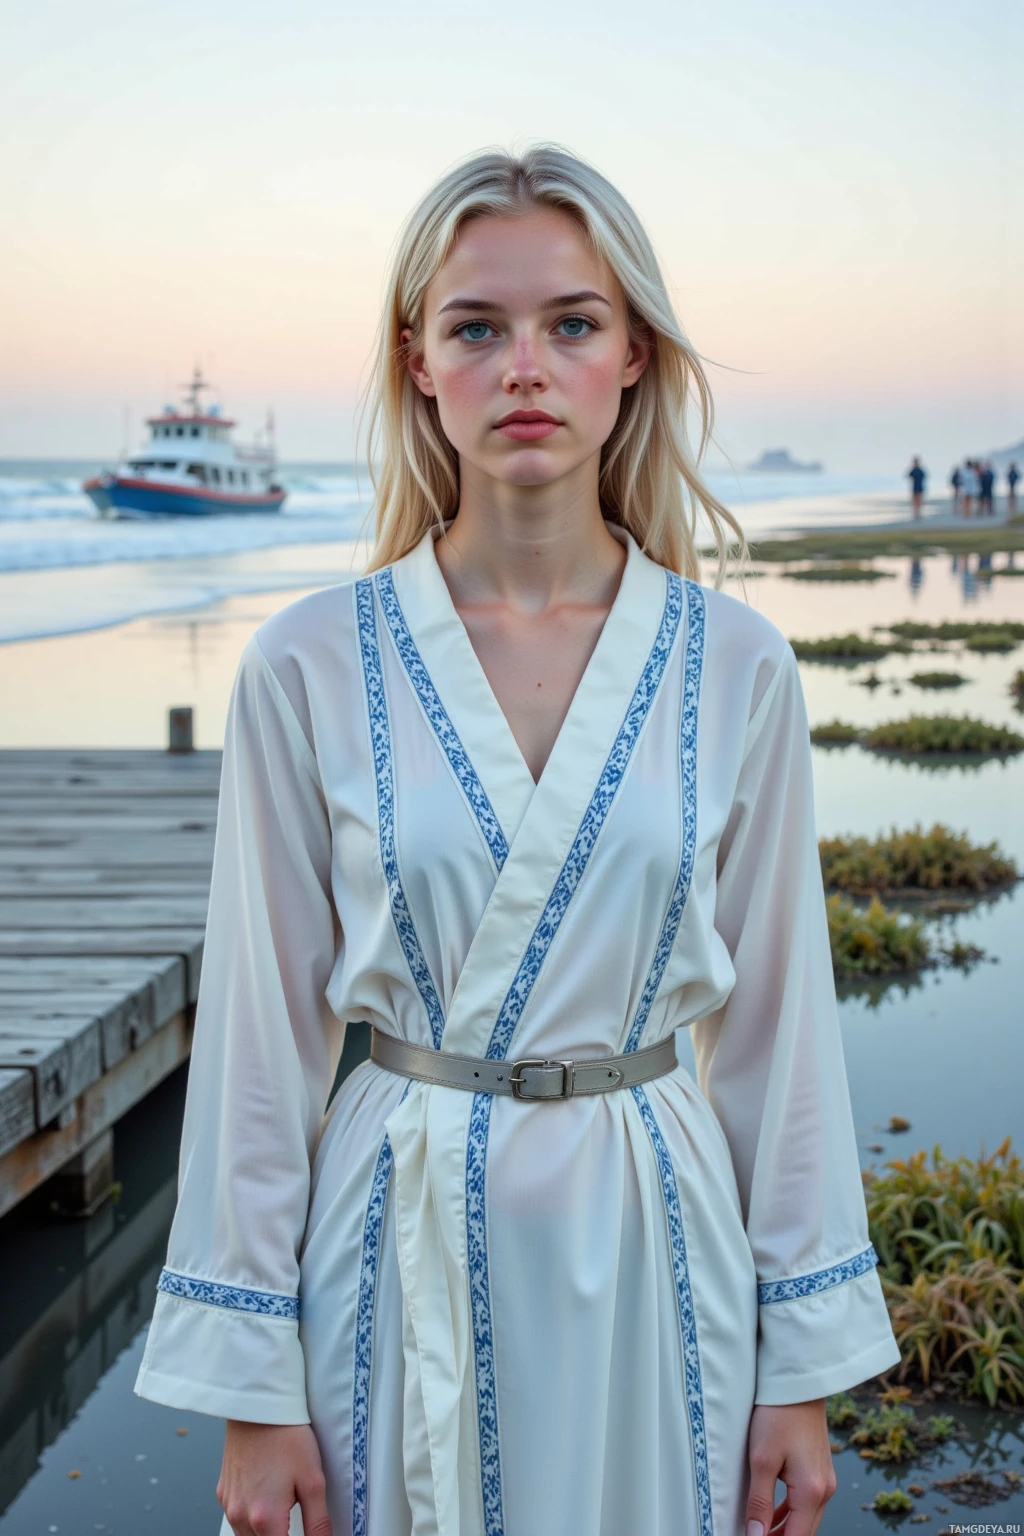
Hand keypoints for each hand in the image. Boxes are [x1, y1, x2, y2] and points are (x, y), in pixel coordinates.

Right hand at [218, 1420, 332, 1535]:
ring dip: (266, 1533)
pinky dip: (251, 1519)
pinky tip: (266, 1499)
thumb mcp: (313, 1481)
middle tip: (294, 1519)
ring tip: (282, 1510)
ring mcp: (229, 1505)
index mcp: (265, 1519)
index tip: (308, 1533)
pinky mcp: (223, 1492)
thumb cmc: (286, 1436)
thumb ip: (318, 1523)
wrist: (259, 1404)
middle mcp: (240, 1517)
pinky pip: (236, 1518)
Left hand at [744, 1399, 836, 1535]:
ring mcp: (825, 1479)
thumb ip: (760, 1503)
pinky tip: (772, 1514)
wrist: (797, 1382)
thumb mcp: (762, 1460)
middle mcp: (825, 1490)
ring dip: (784, 1529)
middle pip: (803, 1532)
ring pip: (805, 1519)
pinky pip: (806, 1502)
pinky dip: (790, 1513)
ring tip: (757, 1532)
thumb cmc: (778, 1415)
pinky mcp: (820, 1469)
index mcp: (812, 1492)